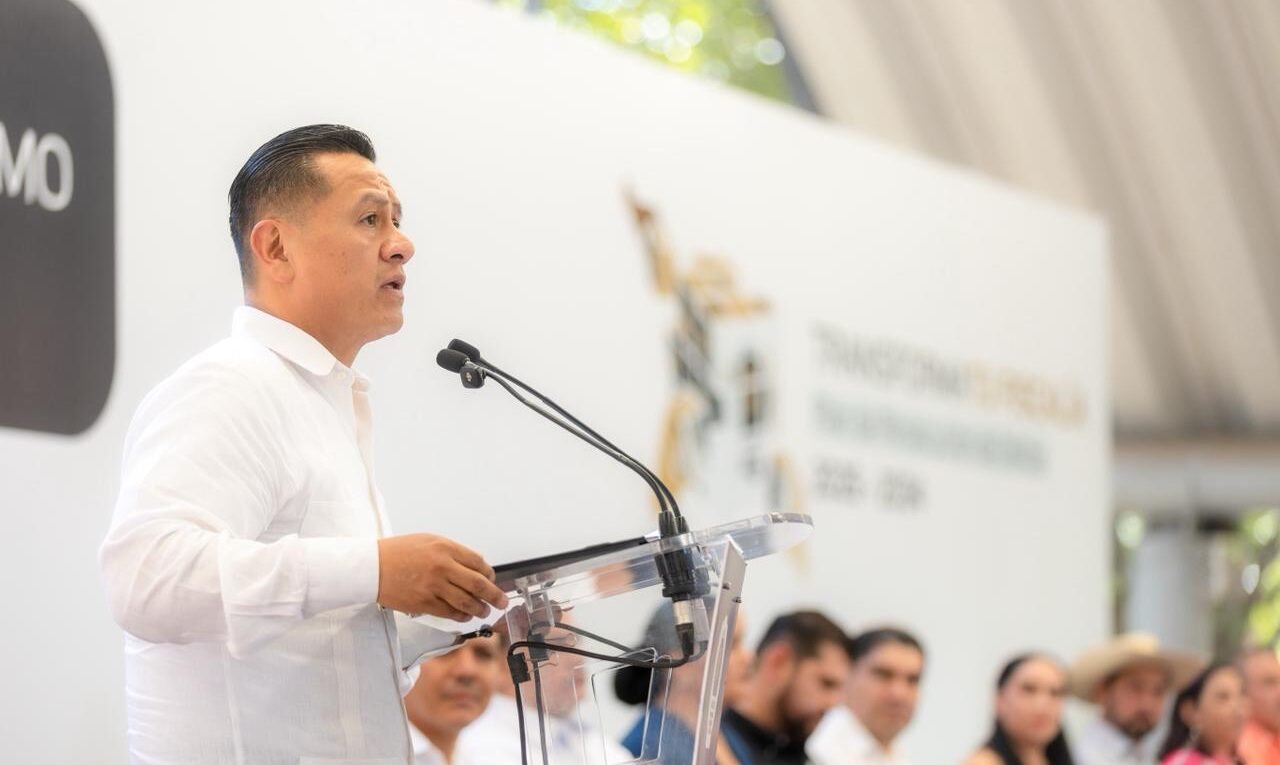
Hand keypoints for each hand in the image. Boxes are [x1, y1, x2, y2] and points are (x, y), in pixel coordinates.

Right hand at [376, 533, 507, 620]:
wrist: (372, 566)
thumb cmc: (399, 552)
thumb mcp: (429, 541)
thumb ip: (452, 553)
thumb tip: (473, 567)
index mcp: (446, 548)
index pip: (479, 563)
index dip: (489, 575)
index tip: (492, 581)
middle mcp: (443, 567)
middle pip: (479, 585)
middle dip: (495, 596)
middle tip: (502, 602)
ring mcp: (434, 586)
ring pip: (467, 602)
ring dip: (479, 609)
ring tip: (484, 611)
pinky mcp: (424, 603)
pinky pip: (450, 612)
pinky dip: (461, 615)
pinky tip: (465, 616)